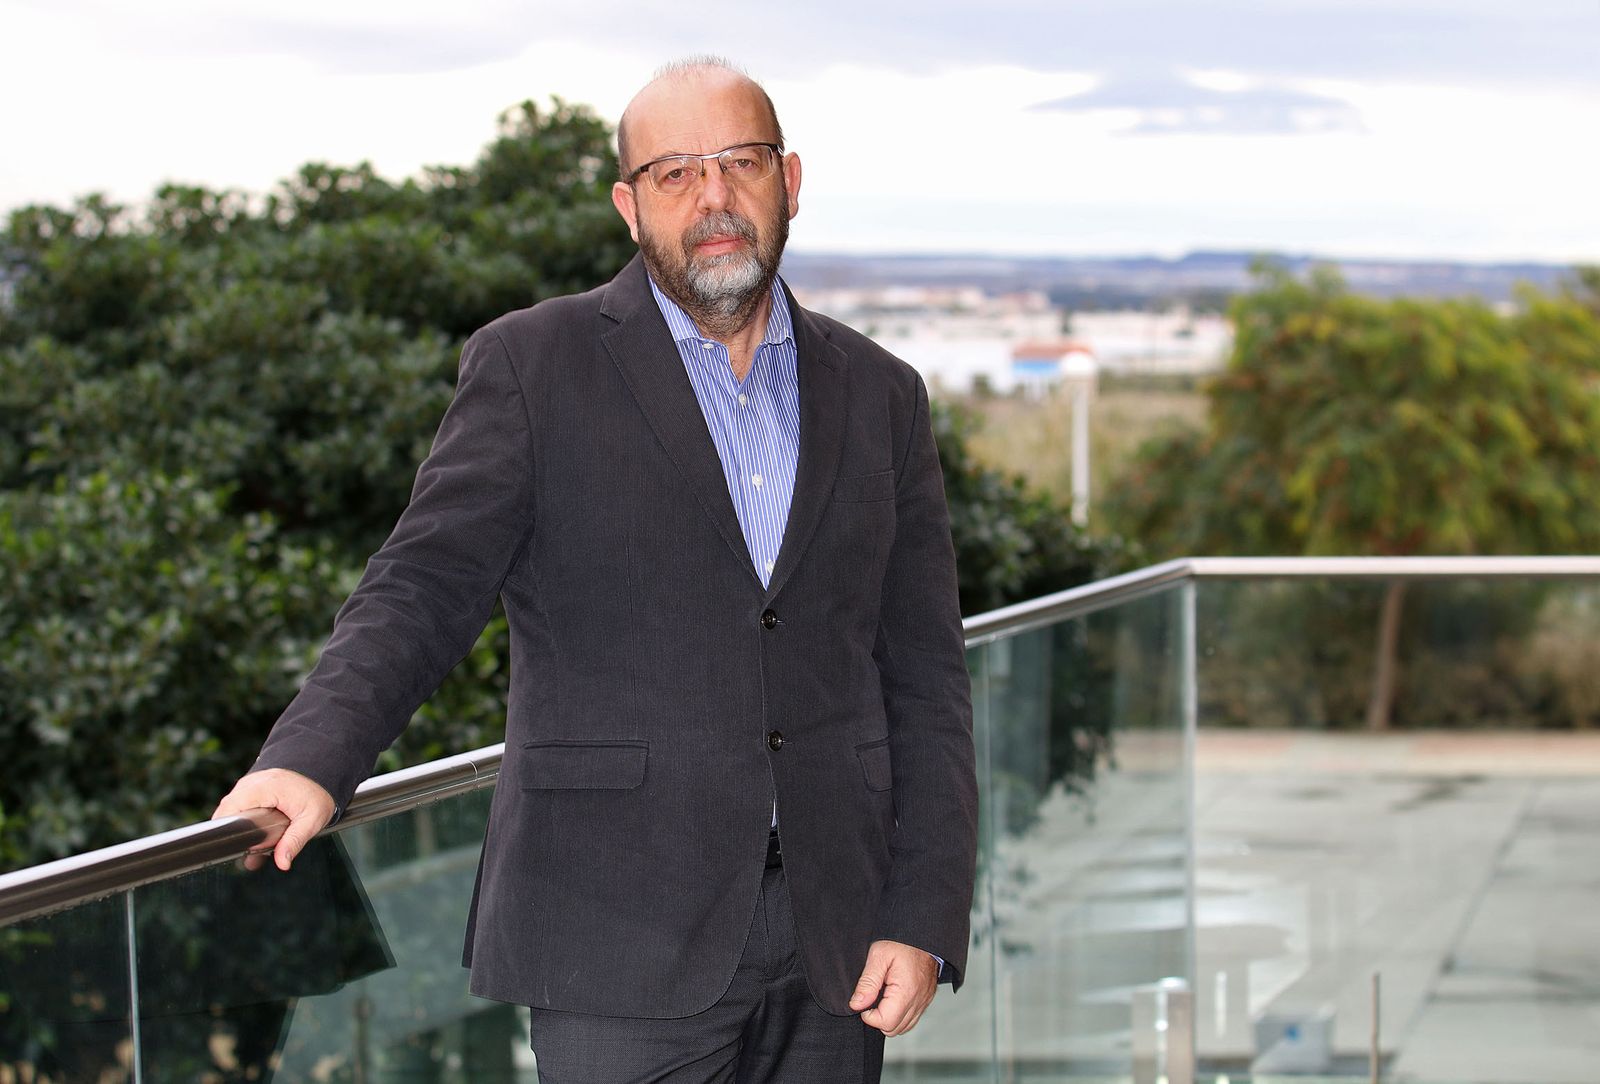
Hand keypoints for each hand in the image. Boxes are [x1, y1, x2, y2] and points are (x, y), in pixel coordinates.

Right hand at [212, 768, 334, 871]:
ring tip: (251, 847)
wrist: (326, 775)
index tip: (232, 847)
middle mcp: (255, 781)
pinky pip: (241, 801)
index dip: (227, 828)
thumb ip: (294, 842)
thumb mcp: (311, 821)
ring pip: (233, 807)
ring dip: (238, 826)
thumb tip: (282, 863)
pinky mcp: (254, 784)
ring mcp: (253, 781)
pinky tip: (253, 833)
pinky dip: (244, 817)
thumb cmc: (319, 795)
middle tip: (245, 852)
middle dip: (233, 832)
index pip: (230, 807)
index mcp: (265, 788)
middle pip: (228, 809)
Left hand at [848, 939, 938, 1036]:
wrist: (922, 932)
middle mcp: (918, 1000)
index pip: (885, 1022)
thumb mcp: (878, 955)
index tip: (864, 1000)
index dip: (869, 1016)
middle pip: (894, 1029)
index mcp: (906, 991)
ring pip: (904, 1027)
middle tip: (871, 998)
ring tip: (881, 997)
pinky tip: (892, 999)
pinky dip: (900, 1015)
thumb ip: (867, 983)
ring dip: (889, 1018)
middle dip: (878, 1019)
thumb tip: (857, 1005)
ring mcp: (924, 1001)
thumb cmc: (901, 941)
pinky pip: (912, 1018)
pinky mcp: (926, 999)